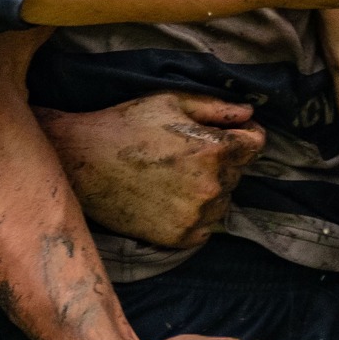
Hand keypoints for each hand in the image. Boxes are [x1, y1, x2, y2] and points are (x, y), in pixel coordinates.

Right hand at [39, 92, 264, 247]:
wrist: (82, 161)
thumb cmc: (125, 124)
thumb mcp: (170, 102)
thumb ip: (216, 108)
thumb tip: (249, 114)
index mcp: (215, 150)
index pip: (256, 143)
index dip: (243, 134)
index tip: (225, 133)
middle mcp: (212, 186)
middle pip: (238, 173)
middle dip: (221, 162)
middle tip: (184, 154)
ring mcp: (196, 215)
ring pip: (222, 201)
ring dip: (209, 190)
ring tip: (173, 177)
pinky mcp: (180, 237)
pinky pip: (205, 227)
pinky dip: (194, 215)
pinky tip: (167, 198)